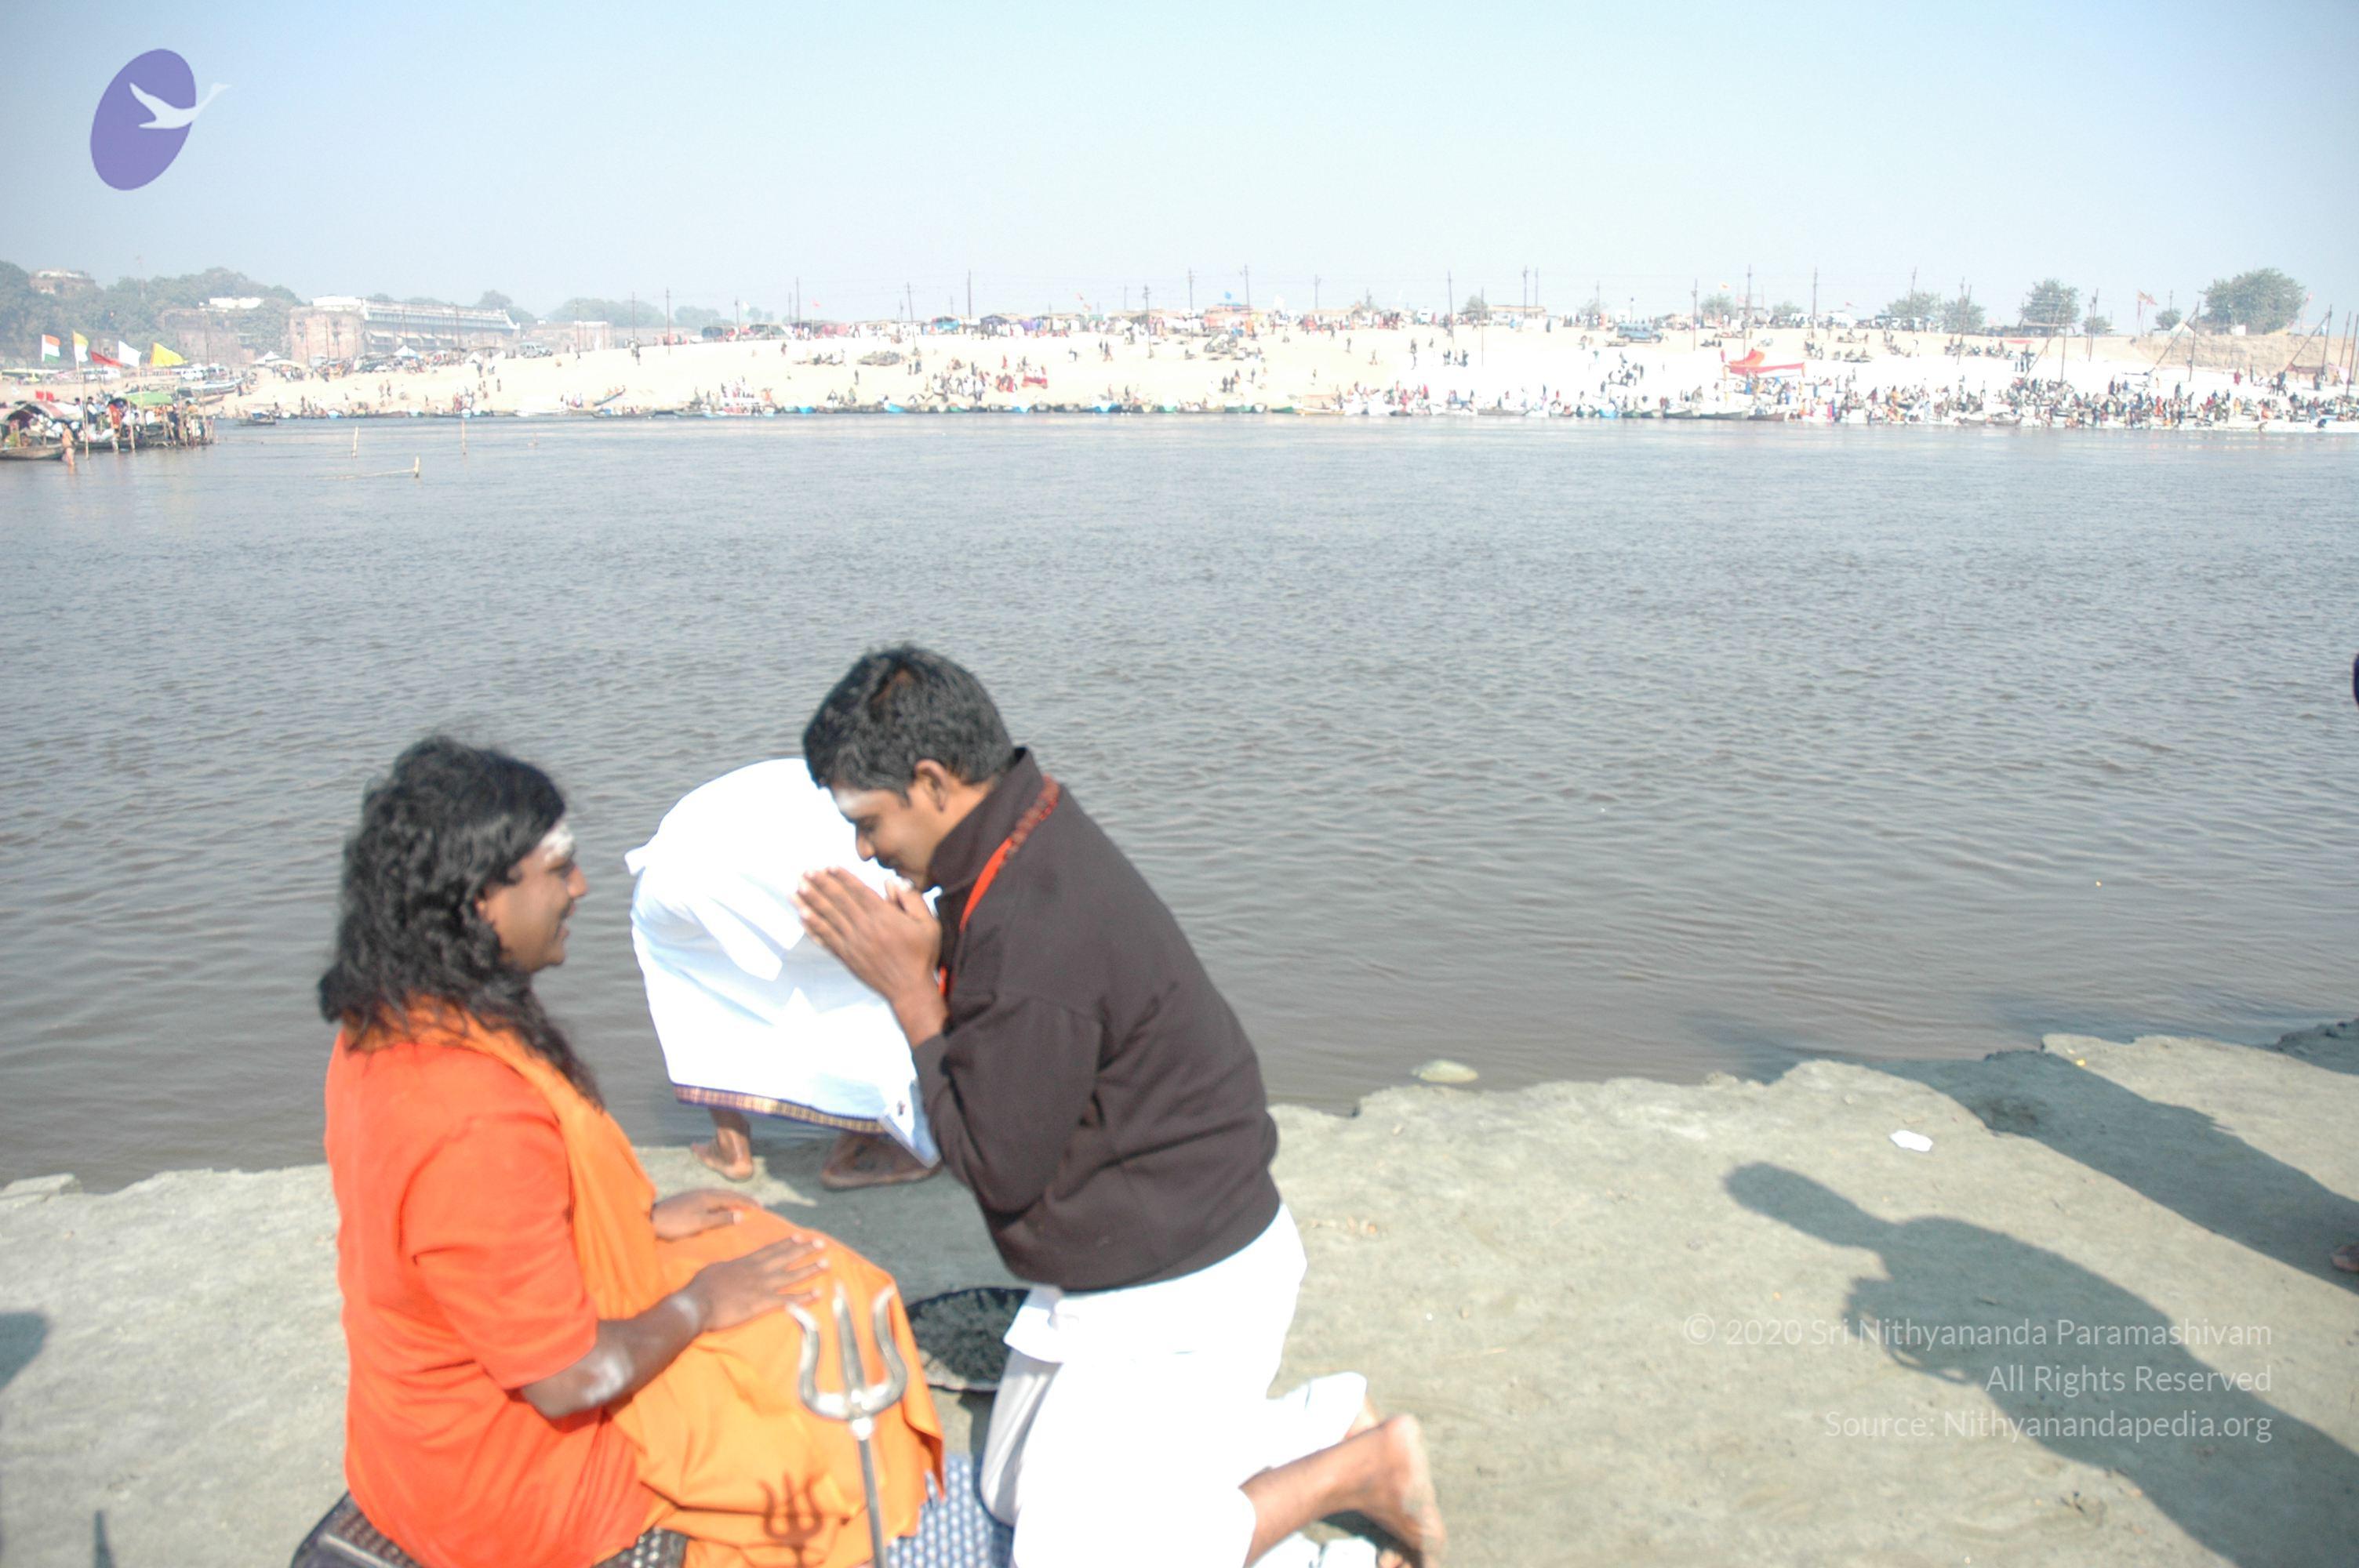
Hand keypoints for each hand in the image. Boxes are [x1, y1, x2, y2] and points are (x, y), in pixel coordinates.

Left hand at [652, 1188, 758, 1240]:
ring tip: (740, 1205)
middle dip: (742, 1198)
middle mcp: (704, 1192)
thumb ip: (721, 1219)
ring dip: (732, 1199)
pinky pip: (712, 1197)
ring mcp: (695, 1194)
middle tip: (754, 1205)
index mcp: (709, 1196)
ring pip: (720, 1195)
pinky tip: (719, 1206)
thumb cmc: (676, 1223)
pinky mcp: (689, 1198)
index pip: (734, 1198)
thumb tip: (741, 1215)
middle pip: (728, 1193)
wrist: (652, 1219)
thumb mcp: (701, 1223)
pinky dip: (722, 1201)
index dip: (748, 1202)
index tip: (761, 1208)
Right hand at [685, 1234, 830, 1331]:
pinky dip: (804, 1296)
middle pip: (786, 1258)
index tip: (801, 1237)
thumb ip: (728, 1266)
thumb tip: (732, 1265)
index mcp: (746, 1262)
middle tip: (822, 1244)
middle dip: (805, 1250)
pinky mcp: (762, 1303)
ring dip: (810, 1269)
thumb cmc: (701, 1288)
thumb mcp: (714, 1269)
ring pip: (792, 1275)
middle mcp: (758, 1271)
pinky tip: (818, 1293)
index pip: (771, 1249)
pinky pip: (788, 1299)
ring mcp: (762, 1286)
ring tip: (826, 1263)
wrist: (698, 1304)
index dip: (787, 1243)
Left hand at [795, 869, 940, 1010]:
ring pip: (827, 918)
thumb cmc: (921, 955)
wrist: (909, 989)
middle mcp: (865, 928)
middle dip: (820, 885)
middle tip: (805, 872)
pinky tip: (802, 917)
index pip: (859, 891)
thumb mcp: (928, 924)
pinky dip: (813, 927)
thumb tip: (892, 882)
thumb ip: (912, 900)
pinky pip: (826, 939)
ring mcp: (853, 943)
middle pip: (838, 901)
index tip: (827, 867)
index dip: (842, 878)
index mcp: (884, 917)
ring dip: (810, 902)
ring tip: (795, 890)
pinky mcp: (847, 957)